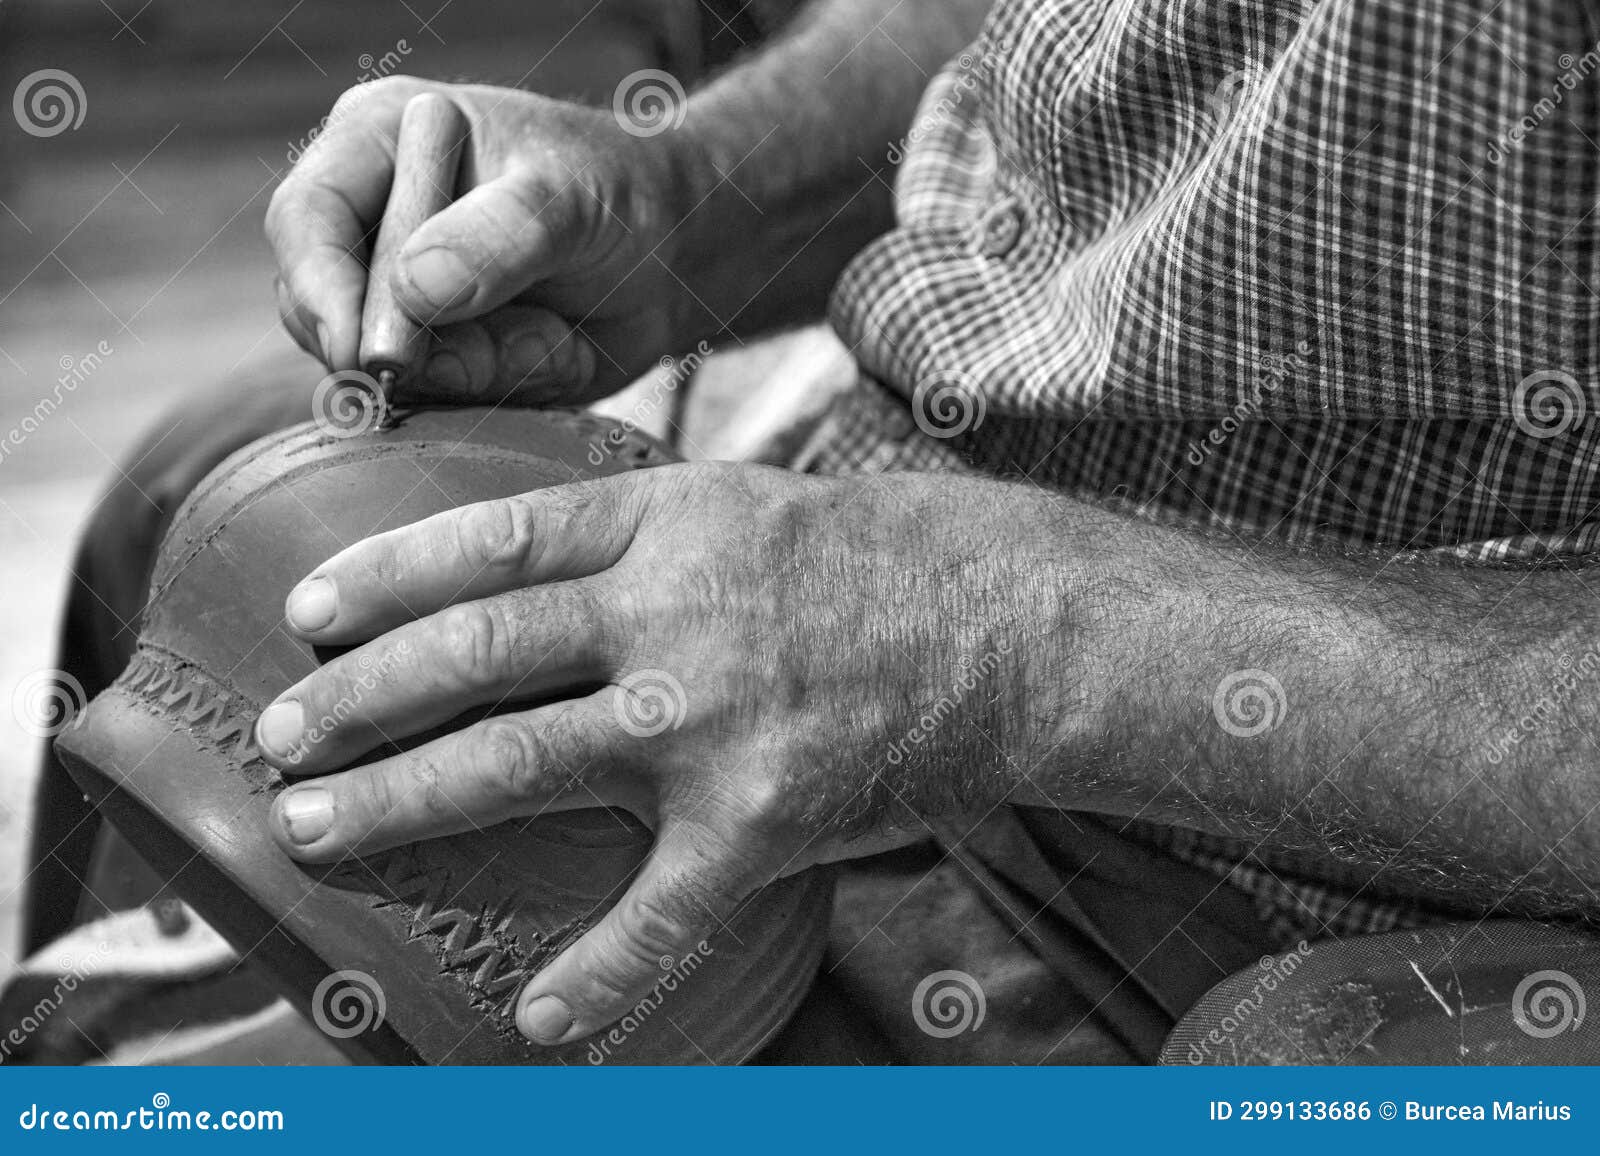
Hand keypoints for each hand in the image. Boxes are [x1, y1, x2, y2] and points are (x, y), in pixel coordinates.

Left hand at [253, 464, 1050, 1043]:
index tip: (305, 616)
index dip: (384, 579)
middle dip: (358, 702)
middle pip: (475, 655)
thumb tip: (528, 561)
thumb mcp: (744, 504)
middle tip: (280, 742)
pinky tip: (540, 1016)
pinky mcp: (761, 818)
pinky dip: (599, 970)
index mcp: (664, 527)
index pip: (491, 542)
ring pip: (518, 764)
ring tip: (317, 829)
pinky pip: (663, 910)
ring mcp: (710, 719)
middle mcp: (672, 616)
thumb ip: (636, 531)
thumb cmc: (869, 563)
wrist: (1006, 625)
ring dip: (402, 804)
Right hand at [266, 76, 715, 404]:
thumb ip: (497, 238)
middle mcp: (369, 220)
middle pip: (321, 310)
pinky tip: (553, 348)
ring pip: (379, 369)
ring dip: (474, 370)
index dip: (321, 289)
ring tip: (551, 331)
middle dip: (409, 350)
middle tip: (505, 348)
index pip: (306, 219)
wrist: (672, 255)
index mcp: (378, 143)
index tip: (367, 352)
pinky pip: (437, 399)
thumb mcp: (570, 201)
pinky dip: (501, 387)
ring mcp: (393, 295)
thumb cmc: (618, 195)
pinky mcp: (431, 354)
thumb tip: (412, 290)